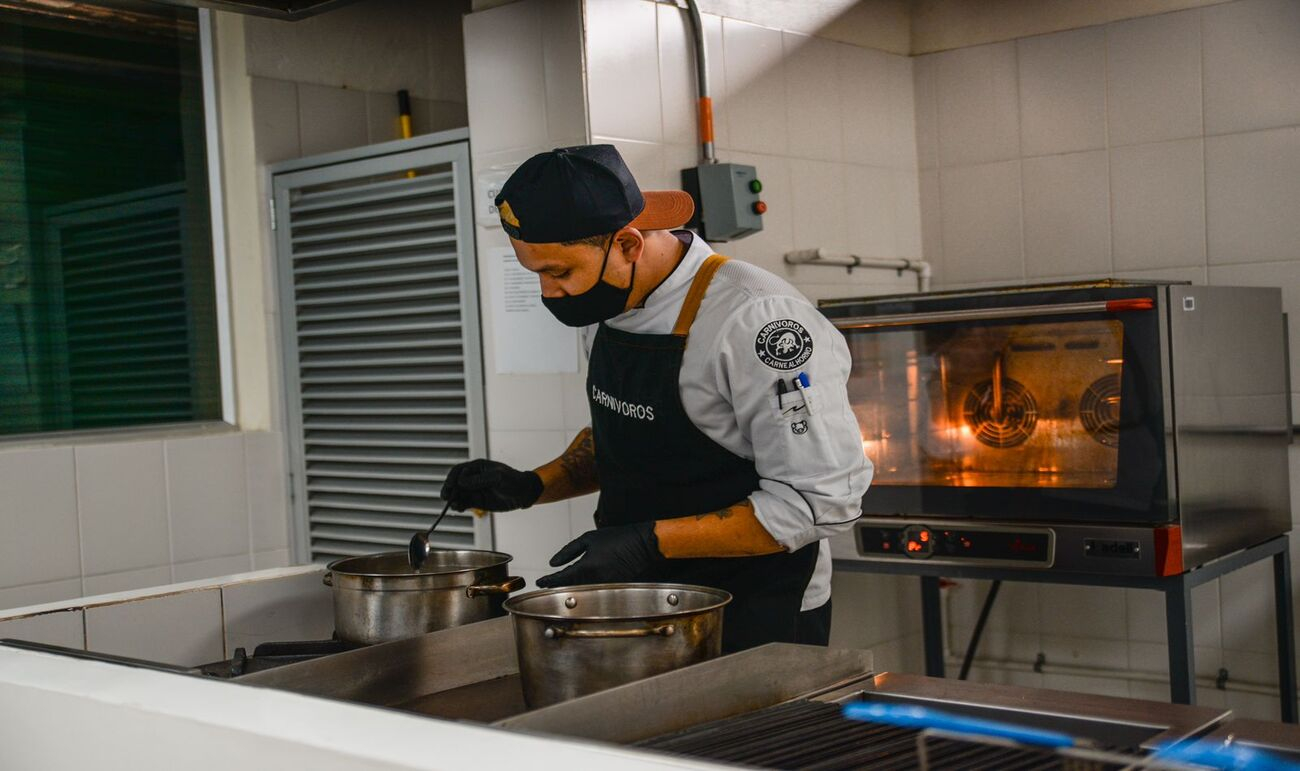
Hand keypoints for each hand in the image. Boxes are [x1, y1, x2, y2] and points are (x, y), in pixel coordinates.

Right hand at [441, 459, 542, 511]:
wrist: (524, 493)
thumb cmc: (513, 480)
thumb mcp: (497, 477)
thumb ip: (480, 480)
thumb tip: (461, 483)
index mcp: (477, 467)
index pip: (459, 471)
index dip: (453, 478)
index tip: (451, 485)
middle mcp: (473, 478)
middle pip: (455, 483)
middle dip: (449, 489)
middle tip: (446, 497)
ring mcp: (474, 490)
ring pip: (458, 494)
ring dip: (453, 499)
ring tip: (454, 505)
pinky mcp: (477, 501)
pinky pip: (464, 503)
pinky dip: (459, 506)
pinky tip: (458, 508)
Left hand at [537, 522, 661, 587]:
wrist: (642, 545)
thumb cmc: (617, 538)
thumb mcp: (589, 539)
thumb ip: (569, 551)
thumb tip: (553, 562)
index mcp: (587, 566)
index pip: (562, 578)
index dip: (548, 581)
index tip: (539, 582)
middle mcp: (594, 579)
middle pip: (569, 588)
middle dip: (556, 587)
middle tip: (545, 585)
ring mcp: (604, 586)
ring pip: (580, 591)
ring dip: (569, 588)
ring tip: (559, 585)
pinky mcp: (612, 588)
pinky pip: (593, 590)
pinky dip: (583, 588)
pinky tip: (579, 584)